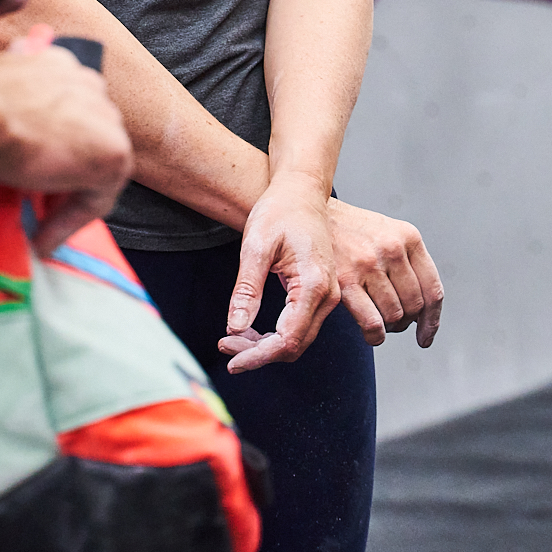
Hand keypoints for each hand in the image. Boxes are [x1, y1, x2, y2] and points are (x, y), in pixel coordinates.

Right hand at [0, 27, 131, 254]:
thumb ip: (15, 104)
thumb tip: (5, 119)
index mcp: (63, 67)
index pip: (68, 118)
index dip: (52, 152)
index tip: (33, 178)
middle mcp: (91, 86)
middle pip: (86, 143)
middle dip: (64, 178)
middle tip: (39, 207)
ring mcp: (107, 119)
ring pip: (94, 171)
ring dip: (67, 203)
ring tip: (40, 229)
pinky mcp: (113, 154)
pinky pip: (95, 198)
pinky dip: (70, 222)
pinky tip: (44, 235)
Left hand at [217, 170, 340, 373]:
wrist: (300, 192)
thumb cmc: (279, 211)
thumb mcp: (256, 246)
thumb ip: (247, 289)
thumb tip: (235, 327)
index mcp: (314, 284)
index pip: (288, 340)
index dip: (258, 355)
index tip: (231, 360)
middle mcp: (327, 295)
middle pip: (294, 345)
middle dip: (257, 353)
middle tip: (224, 345)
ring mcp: (327, 296)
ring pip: (297, 340)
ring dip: (264, 346)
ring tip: (232, 339)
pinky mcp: (320, 294)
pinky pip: (299, 327)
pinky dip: (274, 335)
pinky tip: (249, 329)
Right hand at [326, 198, 442, 349]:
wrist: (314, 216)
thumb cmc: (351, 230)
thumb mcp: (388, 233)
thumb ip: (408, 263)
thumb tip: (423, 310)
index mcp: (409, 237)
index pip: (433, 290)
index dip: (431, 321)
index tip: (425, 335)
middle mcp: (392, 249)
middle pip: (415, 306)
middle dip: (406, 323)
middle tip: (394, 323)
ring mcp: (369, 264)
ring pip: (394, 316)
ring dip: (389, 328)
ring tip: (379, 323)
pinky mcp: (345, 279)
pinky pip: (372, 322)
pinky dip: (375, 336)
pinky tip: (370, 334)